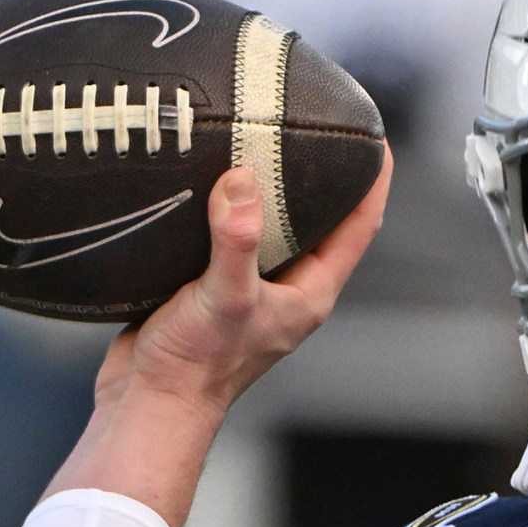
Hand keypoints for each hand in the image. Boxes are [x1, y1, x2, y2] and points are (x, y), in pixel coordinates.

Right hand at [43, 147, 390, 526]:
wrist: (149, 401)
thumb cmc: (197, 366)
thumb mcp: (225, 297)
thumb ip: (237, 241)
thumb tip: (243, 182)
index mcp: (309, 293)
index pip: (360, 228)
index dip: (374, 181)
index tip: (378, 138)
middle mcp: (286, 289)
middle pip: (319, 220)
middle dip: (321, 175)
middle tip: (317, 124)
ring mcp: (249, 287)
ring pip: (270, 224)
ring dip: (268, 187)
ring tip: (259, 136)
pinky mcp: (210, 285)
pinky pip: (226, 234)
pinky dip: (222, 205)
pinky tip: (203, 175)